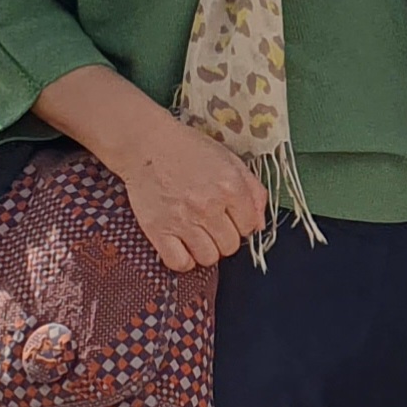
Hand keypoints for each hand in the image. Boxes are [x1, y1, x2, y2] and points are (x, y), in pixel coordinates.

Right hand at [106, 114, 269, 271]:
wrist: (146, 144)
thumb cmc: (188, 150)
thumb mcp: (229, 160)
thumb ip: (253, 190)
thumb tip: (260, 225)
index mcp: (230, 186)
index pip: (250, 226)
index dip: (242, 223)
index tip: (230, 216)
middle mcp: (209, 205)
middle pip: (230, 246)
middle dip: (225, 236)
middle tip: (212, 223)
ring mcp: (183, 220)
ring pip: (208, 258)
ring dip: (206, 250)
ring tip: (198, 234)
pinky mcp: (158, 230)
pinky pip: (179, 262)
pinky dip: (184, 260)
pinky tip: (183, 246)